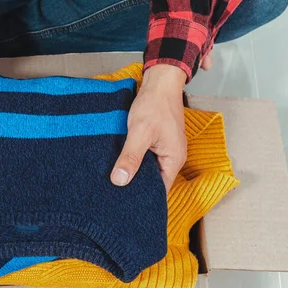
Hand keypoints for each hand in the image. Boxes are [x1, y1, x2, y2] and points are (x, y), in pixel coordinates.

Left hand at [110, 64, 186, 191]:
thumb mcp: (140, 132)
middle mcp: (172, 158)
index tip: (124, 204)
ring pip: (148, 169)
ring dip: (134, 172)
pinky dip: (134, 159)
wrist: (160, 83)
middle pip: (154, 182)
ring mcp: (165, 149)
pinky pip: (146, 157)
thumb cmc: (155, 105)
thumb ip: (131, 157)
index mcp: (173, 160)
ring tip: (114, 180)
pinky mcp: (157, 142)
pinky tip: (120, 162)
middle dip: (136, 187)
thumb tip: (120, 181)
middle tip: (114, 194)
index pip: (159, 191)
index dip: (144, 198)